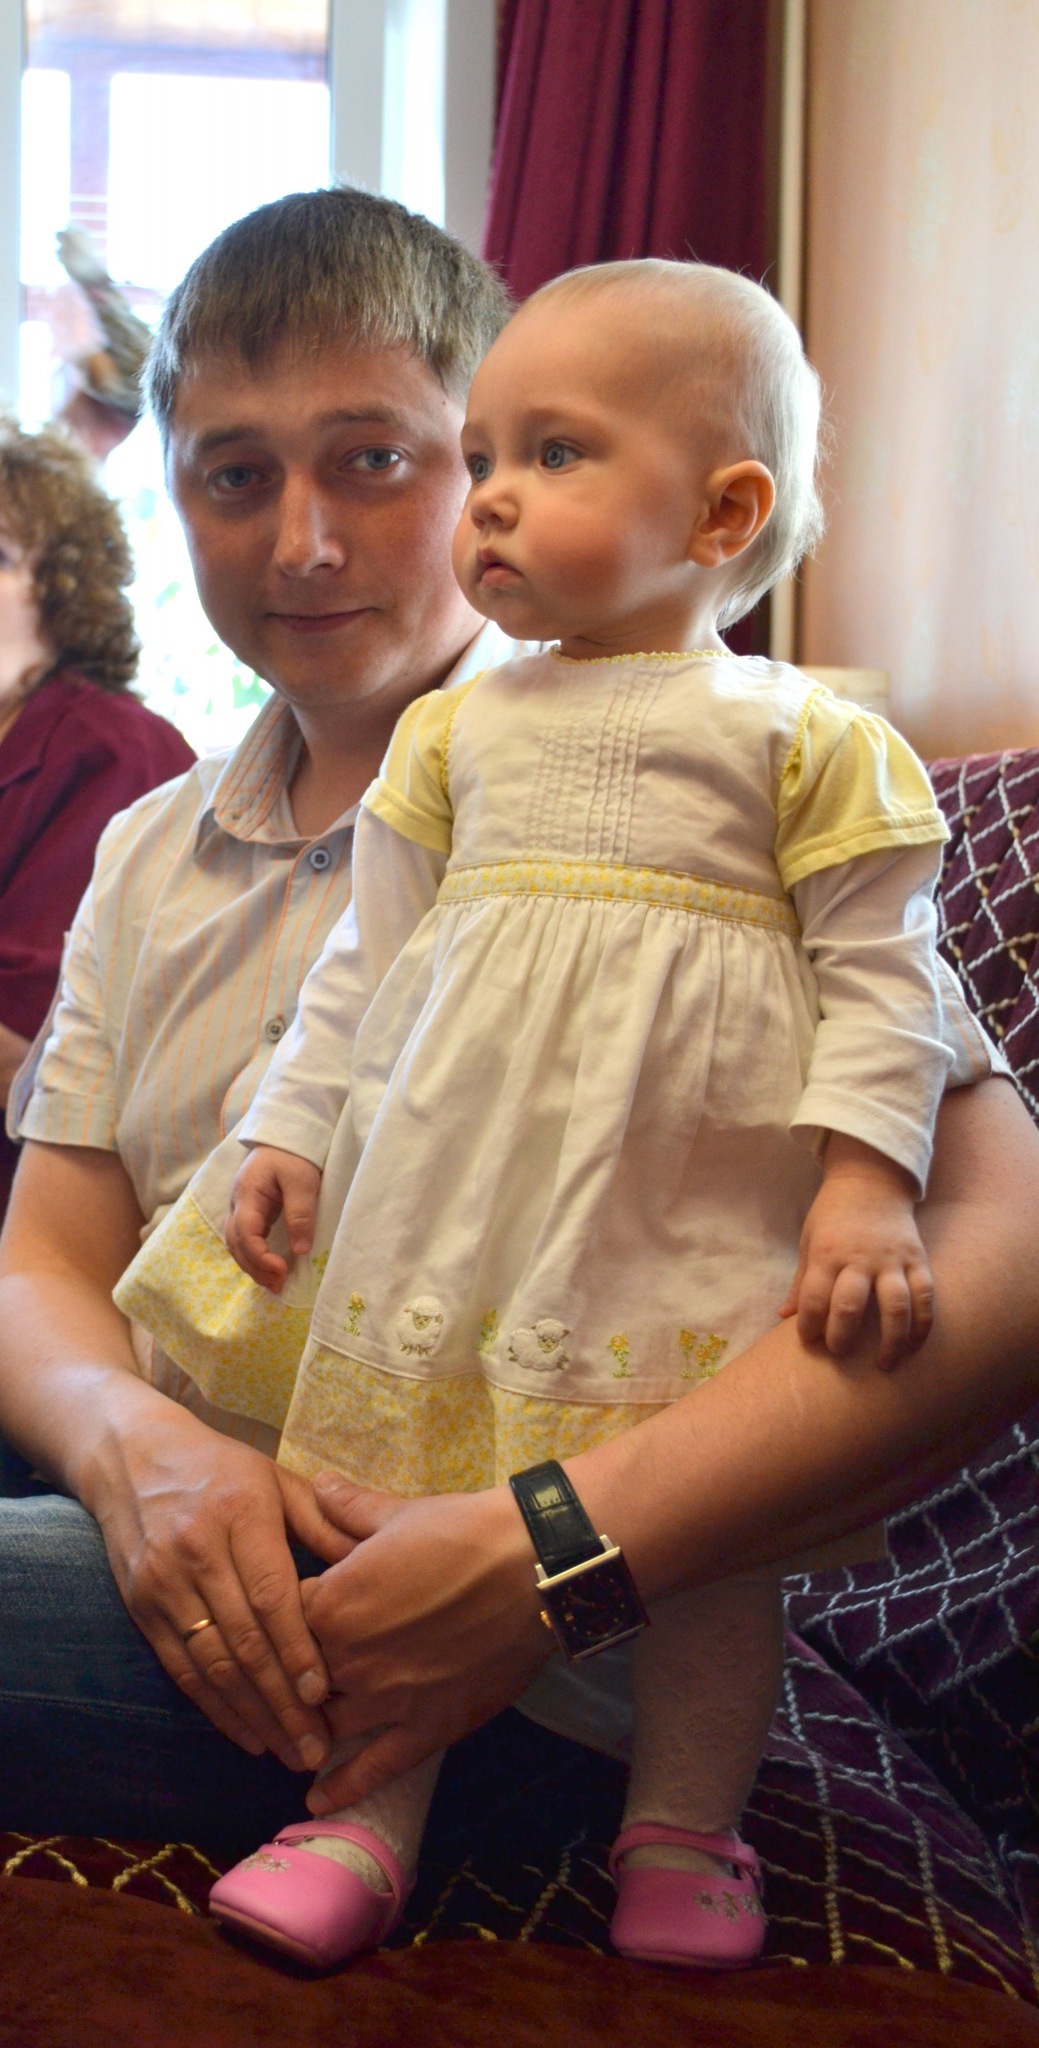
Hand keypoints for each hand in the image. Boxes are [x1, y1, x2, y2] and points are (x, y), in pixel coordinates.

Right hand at [93, 1408, 359, 1766]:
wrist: (131, 1457)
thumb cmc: (221, 1469)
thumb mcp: (274, 1478)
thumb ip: (322, 1521)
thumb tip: (370, 1565)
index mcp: (240, 1514)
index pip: (270, 1594)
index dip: (296, 1647)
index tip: (322, 1692)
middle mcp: (197, 1550)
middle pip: (243, 1639)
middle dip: (281, 1700)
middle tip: (316, 1746)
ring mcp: (164, 1583)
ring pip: (212, 1664)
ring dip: (252, 1715)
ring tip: (289, 1753)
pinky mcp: (142, 1608)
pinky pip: (182, 1668)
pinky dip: (215, 1707)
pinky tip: (246, 1736)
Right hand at [225, 1144, 320, 1291]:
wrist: (285, 1135)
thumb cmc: (293, 1154)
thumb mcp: (302, 1181)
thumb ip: (300, 1214)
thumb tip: (299, 1251)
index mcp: (247, 1194)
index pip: (245, 1234)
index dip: (260, 1257)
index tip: (281, 1270)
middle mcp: (237, 1204)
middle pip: (235, 1244)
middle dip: (254, 1268)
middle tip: (278, 1285)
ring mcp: (240, 1208)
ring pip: (236, 1244)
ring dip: (252, 1266)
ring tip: (275, 1283)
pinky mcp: (249, 1211)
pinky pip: (245, 1239)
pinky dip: (254, 1257)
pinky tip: (270, 1268)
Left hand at [295, 1476, 552, 1811]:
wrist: (531, 1566)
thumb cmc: (463, 1531)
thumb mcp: (398, 1513)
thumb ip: (349, 1508)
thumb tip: (319, 1482)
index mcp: (332, 1603)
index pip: (278, 1622)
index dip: (275, 1623)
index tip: (275, 1623)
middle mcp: (347, 1659)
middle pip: (294, 1682)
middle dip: (283, 1683)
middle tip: (273, 1688)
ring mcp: (385, 1699)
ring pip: (323, 1727)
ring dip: (303, 1734)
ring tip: (286, 1742)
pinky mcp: (426, 1728)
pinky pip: (375, 1767)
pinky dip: (342, 1787)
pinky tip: (315, 1801)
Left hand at [779, 1133, 933, 1368]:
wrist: (871, 1181)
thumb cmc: (833, 1214)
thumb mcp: (809, 1240)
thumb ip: (801, 1281)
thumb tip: (783, 1317)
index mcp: (827, 1253)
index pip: (814, 1298)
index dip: (809, 1326)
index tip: (809, 1342)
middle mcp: (859, 1258)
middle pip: (850, 1306)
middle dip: (842, 1337)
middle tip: (839, 1355)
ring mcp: (892, 1259)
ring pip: (894, 1306)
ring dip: (890, 1341)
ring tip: (884, 1365)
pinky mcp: (917, 1259)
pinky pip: (925, 1295)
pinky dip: (923, 1323)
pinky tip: (916, 1346)